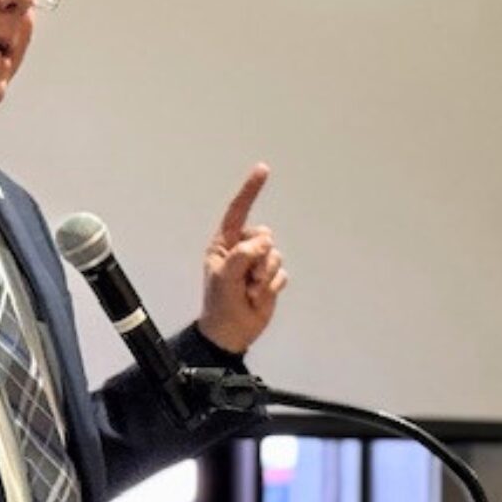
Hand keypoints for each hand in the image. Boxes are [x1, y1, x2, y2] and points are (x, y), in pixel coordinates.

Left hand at [198, 162, 287, 353]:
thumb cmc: (220, 303)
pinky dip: (272, 286)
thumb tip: (263, 242)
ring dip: (264, 276)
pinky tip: (259, 297)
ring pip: (275, 255)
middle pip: (264, 237)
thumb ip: (241, 255)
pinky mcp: (271, 278)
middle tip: (244, 281)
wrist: (231, 332)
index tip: (263, 169)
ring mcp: (257, 263)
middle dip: (258, 260)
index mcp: (224, 243)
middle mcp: (242, 248)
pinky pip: (282, 273)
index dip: (251, 190)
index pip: (238, 210)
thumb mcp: (224, 277)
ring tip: (249, 292)